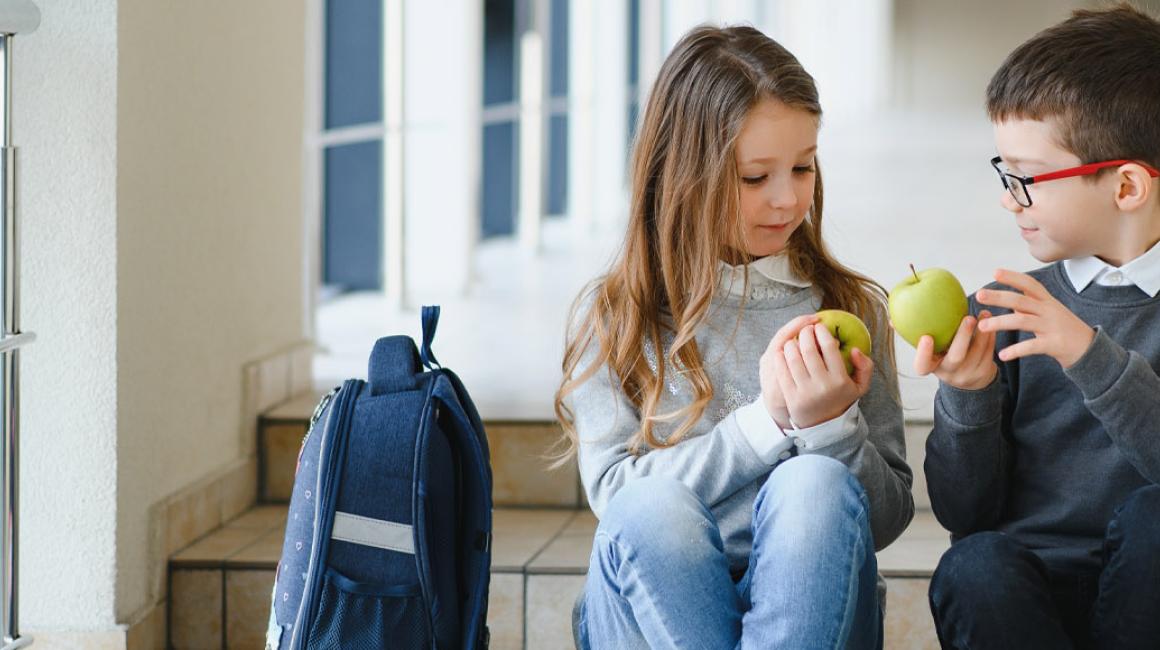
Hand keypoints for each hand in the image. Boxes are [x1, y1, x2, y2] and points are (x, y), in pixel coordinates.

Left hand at [763, 317, 872, 428]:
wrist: (824, 426)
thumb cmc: (840, 400)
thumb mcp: (859, 386)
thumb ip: (865, 366)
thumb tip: (854, 348)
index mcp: (840, 380)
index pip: (829, 347)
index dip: (821, 332)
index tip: (818, 326)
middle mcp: (822, 385)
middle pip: (809, 350)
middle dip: (805, 333)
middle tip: (805, 329)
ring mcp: (805, 391)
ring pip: (793, 358)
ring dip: (791, 343)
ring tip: (794, 339)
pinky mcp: (791, 397)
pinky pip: (782, 371)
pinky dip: (780, 357)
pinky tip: (782, 351)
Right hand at [912, 313, 997, 389]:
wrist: (969, 377)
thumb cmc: (942, 355)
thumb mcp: (929, 351)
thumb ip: (914, 336)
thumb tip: (892, 320)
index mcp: (932, 368)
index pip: (923, 366)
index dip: (924, 353)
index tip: (926, 337)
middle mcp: (949, 374)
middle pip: (956, 357)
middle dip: (963, 337)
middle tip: (968, 318)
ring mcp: (968, 374)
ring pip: (977, 352)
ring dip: (982, 332)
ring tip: (984, 314)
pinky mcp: (984, 371)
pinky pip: (988, 351)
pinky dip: (990, 336)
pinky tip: (989, 321)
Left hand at [975, 269, 1094, 367]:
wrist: (1090, 349)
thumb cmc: (1064, 328)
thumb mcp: (1048, 312)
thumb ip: (1028, 305)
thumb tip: (1006, 298)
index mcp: (1047, 301)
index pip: (1030, 284)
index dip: (1013, 277)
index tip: (994, 272)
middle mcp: (1049, 310)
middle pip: (1021, 300)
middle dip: (999, 296)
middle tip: (978, 295)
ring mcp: (1052, 326)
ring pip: (1023, 321)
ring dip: (1000, 323)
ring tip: (981, 327)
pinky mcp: (1054, 344)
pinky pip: (1032, 346)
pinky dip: (1016, 350)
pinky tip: (1002, 355)